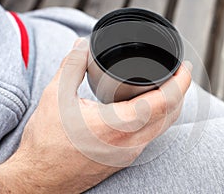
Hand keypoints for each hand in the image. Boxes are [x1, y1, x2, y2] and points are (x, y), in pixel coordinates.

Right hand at [0, 38, 191, 193]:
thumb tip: (83, 45)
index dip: (180, 82)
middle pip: (170, 114)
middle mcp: (130, 143)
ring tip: (168, 86)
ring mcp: (129, 154)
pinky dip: (159, 118)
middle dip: (180, 91)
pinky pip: (152, 136)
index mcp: (117, 125)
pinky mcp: (124, 159)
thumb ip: (72, 66)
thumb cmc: (46, 142)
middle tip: (178, 72)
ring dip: (171, 105)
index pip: (164, 102)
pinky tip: (151, 108)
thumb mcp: (56, 96)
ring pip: (163, 127)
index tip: (183, 67)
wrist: (40, 179)